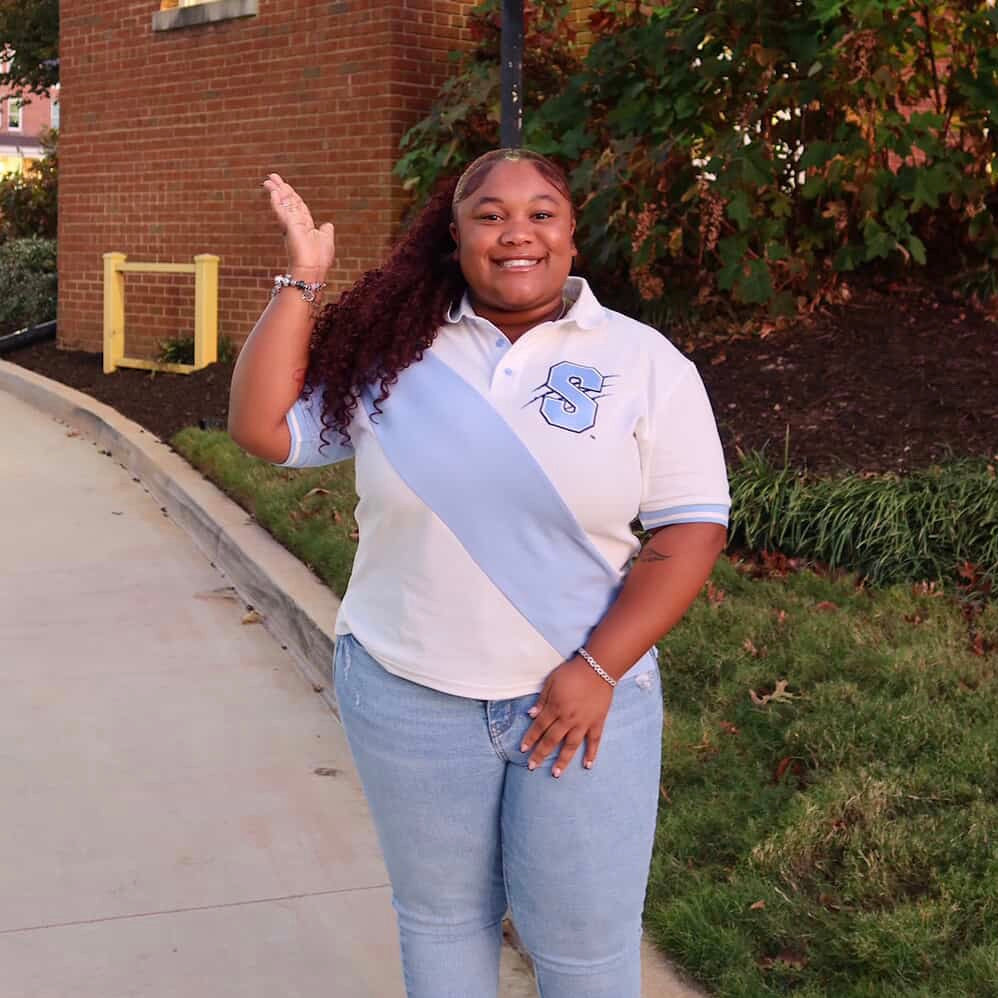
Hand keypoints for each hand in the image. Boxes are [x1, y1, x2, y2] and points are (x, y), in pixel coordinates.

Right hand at [262, 173, 334, 279]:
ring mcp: (291, 226)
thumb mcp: (327, 240)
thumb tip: (328, 225)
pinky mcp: (289, 228)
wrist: (313, 270)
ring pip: (283, 204)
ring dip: (276, 191)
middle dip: (280, 188)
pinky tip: (273, 193)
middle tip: (271, 177)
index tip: (283, 185)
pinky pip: (282, 212)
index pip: (297, 205)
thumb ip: (326, 231)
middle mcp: (296, 224)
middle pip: (288, 202)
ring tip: (268, 181)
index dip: (291, 194)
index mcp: (305, 226)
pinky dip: (277, 202)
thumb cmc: (320, 259)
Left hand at [519, 656, 613, 777]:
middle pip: (551, 740)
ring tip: (555, 774)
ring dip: (562, 761)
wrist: (598, 668)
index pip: (539, 727)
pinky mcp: (597, 723)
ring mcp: (583, 723)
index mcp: (555, 708)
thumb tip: (530, 715)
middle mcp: (568, 719)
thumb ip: (541, 700)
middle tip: (531, 766)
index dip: (530, 739)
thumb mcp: (551, 681)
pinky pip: (594, 741)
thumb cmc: (572, 672)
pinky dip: (591, 754)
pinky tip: (587, 765)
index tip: (523, 750)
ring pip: (571, 746)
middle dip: (540, 754)